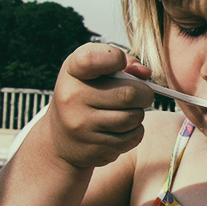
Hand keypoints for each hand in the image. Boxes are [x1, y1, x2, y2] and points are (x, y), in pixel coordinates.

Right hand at [46, 43, 154, 168]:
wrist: (61, 139)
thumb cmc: (85, 95)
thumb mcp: (93, 72)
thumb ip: (122, 64)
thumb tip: (145, 73)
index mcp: (72, 72)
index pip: (91, 59)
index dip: (114, 58)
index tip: (120, 62)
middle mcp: (73, 98)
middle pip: (129, 93)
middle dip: (144, 93)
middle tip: (141, 95)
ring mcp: (83, 126)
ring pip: (134, 117)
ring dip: (139, 113)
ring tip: (127, 111)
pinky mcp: (96, 148)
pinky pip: (133, 136)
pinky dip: (135, 131)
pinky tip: (122, 128)